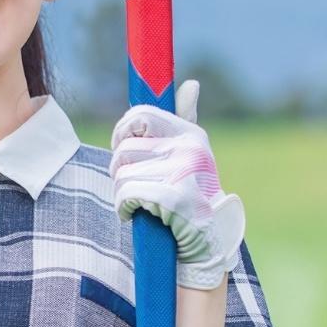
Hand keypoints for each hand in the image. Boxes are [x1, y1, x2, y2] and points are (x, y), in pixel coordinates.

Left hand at [110, 80, 245, 289]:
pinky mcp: (173, 197)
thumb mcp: (191, 154)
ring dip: (122, 193)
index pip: (140, 116)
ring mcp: (183, 172)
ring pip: (122, 174)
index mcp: (191, 134)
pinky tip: (138, 215)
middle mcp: (190, 149)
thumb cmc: (193, 193)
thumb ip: (186, 119)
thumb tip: (191, 84)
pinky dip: (124, 208)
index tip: (121, 147)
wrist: (208, 242)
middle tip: (132, 185)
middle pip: (124, 149)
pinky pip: (126, 194)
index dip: (122, 131)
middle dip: (119, 170)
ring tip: (142, 203)